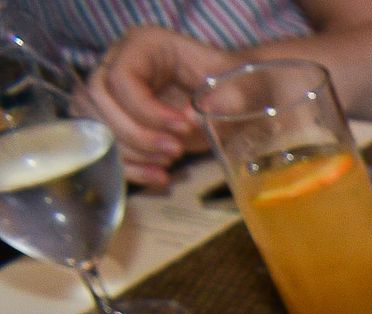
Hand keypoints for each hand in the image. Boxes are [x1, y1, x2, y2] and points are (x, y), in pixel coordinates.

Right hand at [77, 29, 231, 183]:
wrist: (236, 99)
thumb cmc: (236, 86)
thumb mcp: (243, 87)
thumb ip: (228, 99)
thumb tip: (192, 117)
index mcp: (144, 45)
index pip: (121, 77)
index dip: (146, 110)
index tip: (182, 129)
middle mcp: (118, 63)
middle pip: (98, 100)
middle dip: (136, 134)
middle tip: (176, 151)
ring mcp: (111, 93)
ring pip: (95, 124)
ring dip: (131, 152)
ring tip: (171, 161)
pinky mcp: (114, 120)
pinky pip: (104, 145)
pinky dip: (130, 167)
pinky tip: (160, 177)